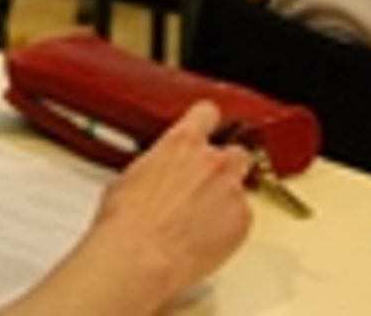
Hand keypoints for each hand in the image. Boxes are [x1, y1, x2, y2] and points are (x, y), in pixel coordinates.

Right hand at [56, 102, 253, 311]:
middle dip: (226, 166)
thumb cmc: (127, 222)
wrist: (140, 257)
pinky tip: (205, 238)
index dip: (207, 122)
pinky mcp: (242, 220)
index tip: (207, 129)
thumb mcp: (132, 176)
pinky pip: (242, 218)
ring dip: (225, 200)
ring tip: (199, 221)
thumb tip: (157, 174)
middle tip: (207, 185)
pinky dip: (229, 227)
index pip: (207, 113)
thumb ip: (157, 165)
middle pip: (237, 151)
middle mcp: (212, 161)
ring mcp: (231, 190)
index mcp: (182, 143)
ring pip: (240, 188)